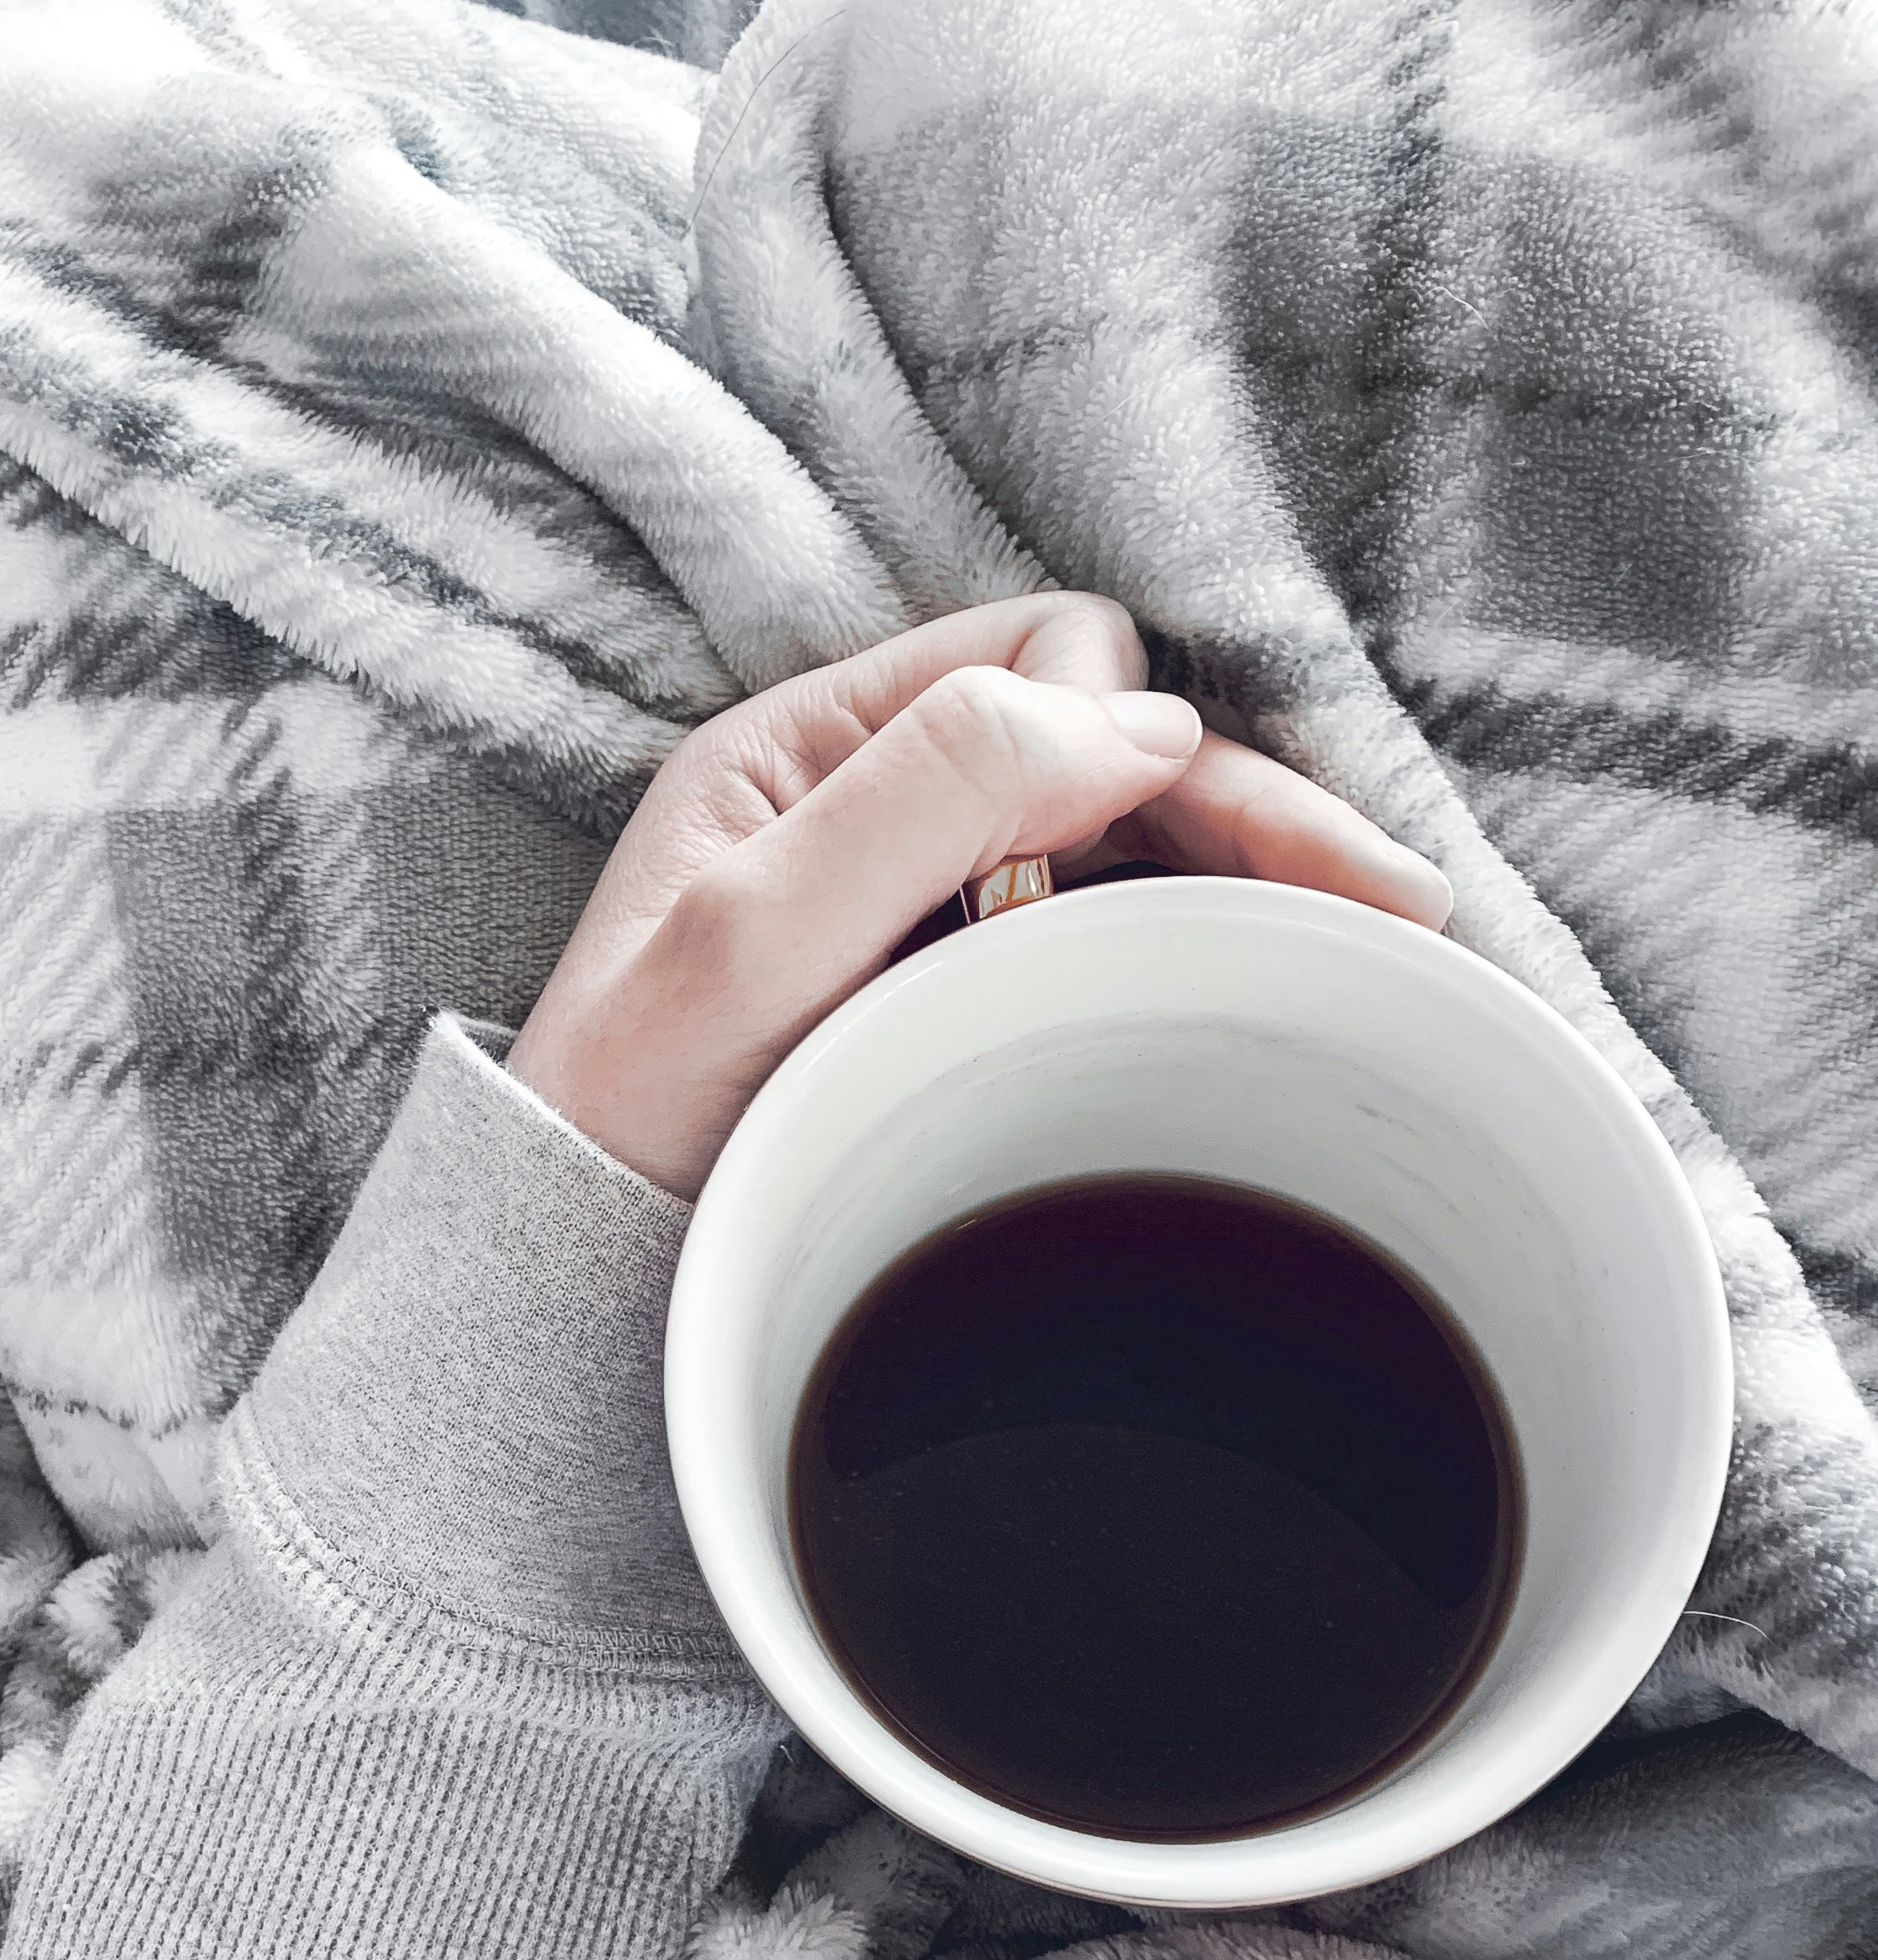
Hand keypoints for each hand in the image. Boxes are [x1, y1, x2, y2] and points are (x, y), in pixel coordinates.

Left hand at [505, 595, 1451, 1200]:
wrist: (560, 1301)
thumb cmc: (616, 1121)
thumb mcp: (746, 936)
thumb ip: (922, 794)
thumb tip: (1138, 718)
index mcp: (810, 750)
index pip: (1038, 657)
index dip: (1132, 730)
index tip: (1192, 851)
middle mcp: (875, 814)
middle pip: (1114, 763)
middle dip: (1255, 819)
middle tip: (1399, 910)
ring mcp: (921, 922)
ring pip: (1130, 862)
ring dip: (1243, 896)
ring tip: (1374, 966)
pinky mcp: (954, 1022)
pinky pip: (1106, 958)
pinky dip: (1197, 969)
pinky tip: (1276, 1015)